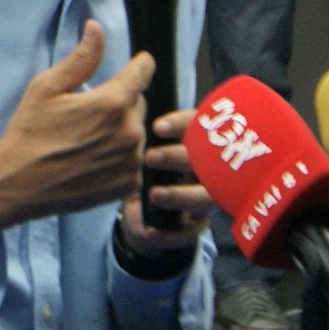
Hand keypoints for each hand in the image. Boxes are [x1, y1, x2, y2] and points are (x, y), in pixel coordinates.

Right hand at [0, 21, 152, 230]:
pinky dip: (119, 157)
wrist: (18, 184)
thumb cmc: (29, 134)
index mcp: (112, 103)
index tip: (136, 64)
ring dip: (120, 131)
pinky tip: (92, 159)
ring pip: (136, 133)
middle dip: (120, 102)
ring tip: (87, 140)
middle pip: (138, 104)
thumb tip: (96, 29)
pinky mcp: (128, 183)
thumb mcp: (47, 88)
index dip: (138, 64)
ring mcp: (131, 161)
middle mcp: (129, 132)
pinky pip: (133, 160)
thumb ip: (80, 59)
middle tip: (88, 113)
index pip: (143, 72)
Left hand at [122, 106, 216, 253]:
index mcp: (195, 144)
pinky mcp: (194, 226)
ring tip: (154, 194)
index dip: (181, 125)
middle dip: (178, 158)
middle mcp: (206, 170)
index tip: (157, 126)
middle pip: (204, 160)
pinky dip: (168, 233)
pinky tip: (148, 229)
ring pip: (204, 197)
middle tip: (150, 157)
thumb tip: (122, 96)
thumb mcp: (140, 145)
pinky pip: (187, 232)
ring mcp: (204, 199)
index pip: (198, 126)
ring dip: (181, 195)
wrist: (145, 213)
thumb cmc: (144, 169)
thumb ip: (137, 126)